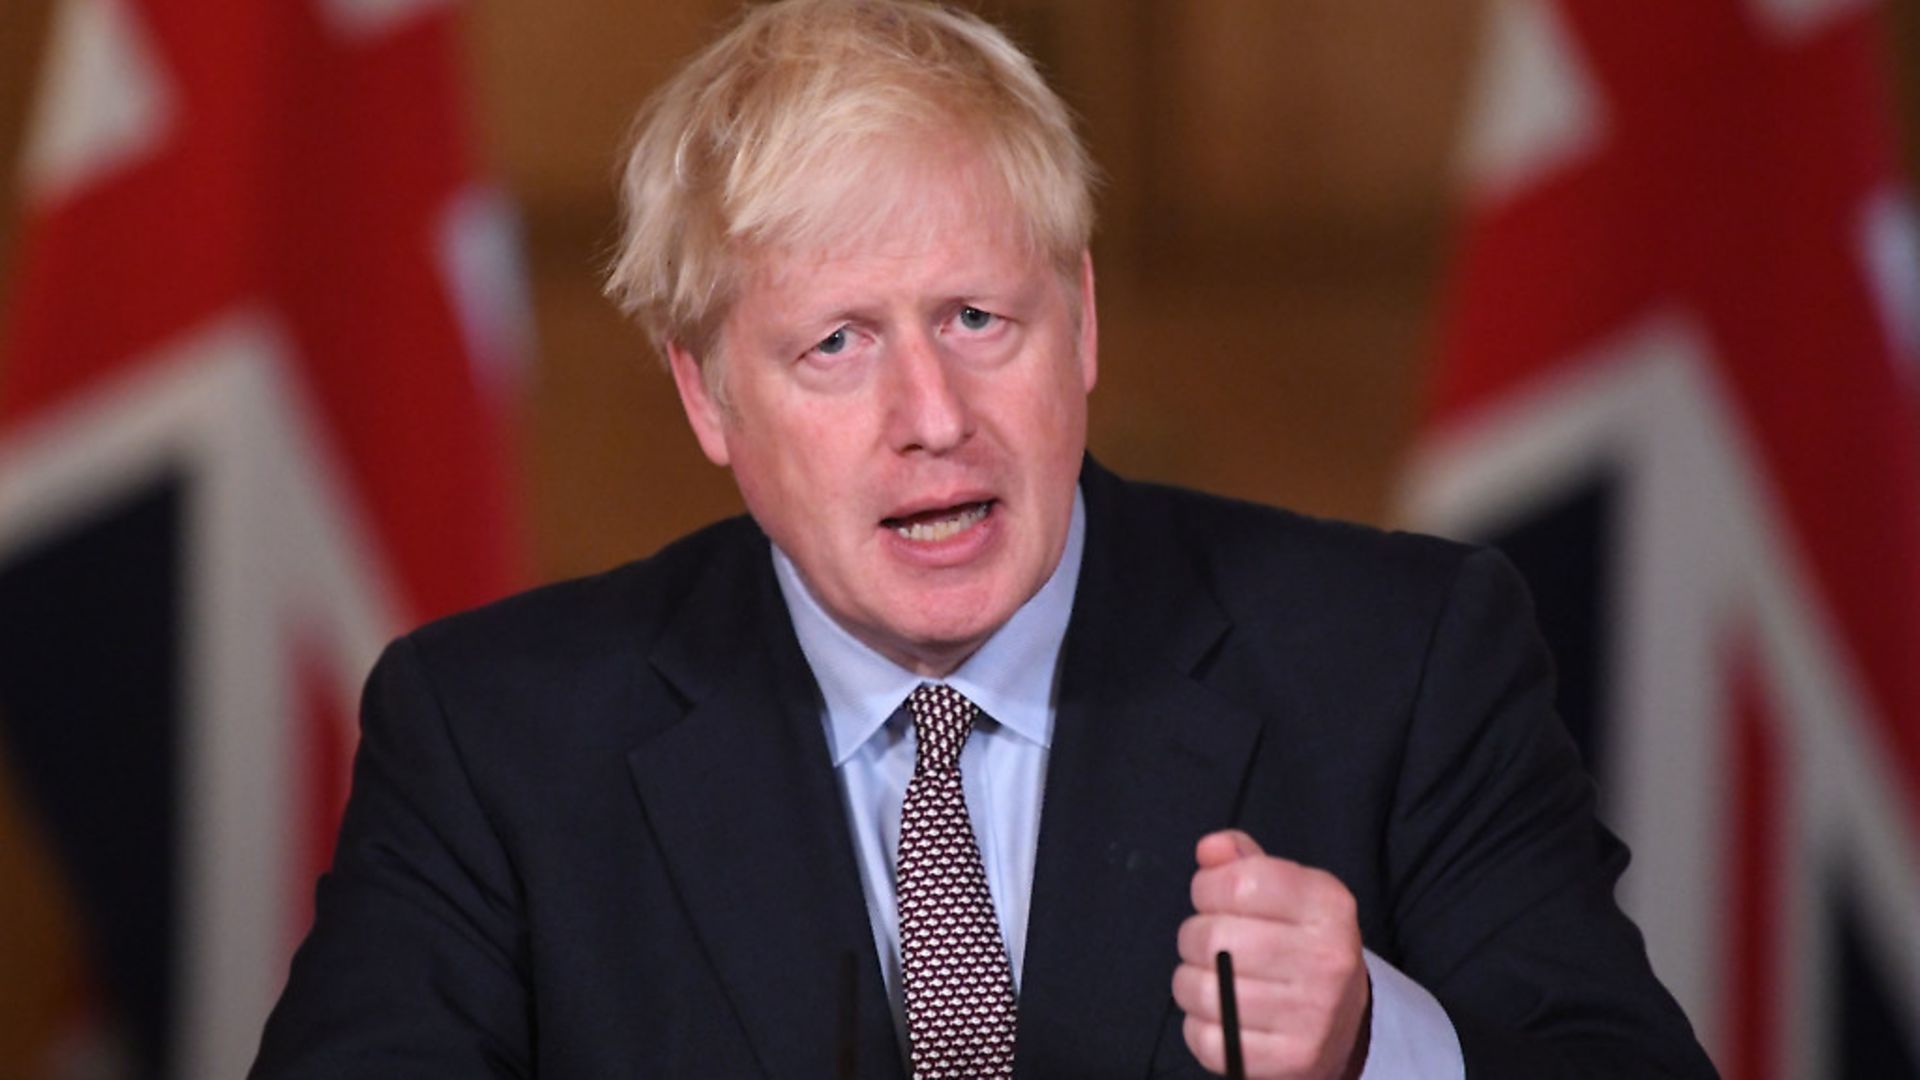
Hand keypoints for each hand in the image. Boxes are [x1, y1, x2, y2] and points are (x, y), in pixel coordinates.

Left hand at [1172, 830, 1370, 1078]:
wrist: (1346, 1024)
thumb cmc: (1302, 945)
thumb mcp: (1289, 891)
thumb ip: (1245, 863)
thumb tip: (1210, 849)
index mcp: (1328, 907)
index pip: (1240, 882)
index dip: (1208, 887)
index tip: (1212, 897)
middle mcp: (1326, 960)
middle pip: (1214, 937)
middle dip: (1195, 935)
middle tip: (1210, 942)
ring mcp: (1310, 1016)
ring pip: (1202, 989)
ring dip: (1191, 981)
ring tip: (1213, 977)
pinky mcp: (1288, 1060)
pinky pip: (1207, 1038)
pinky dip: (1200, 1025)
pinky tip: (1222, 1014)